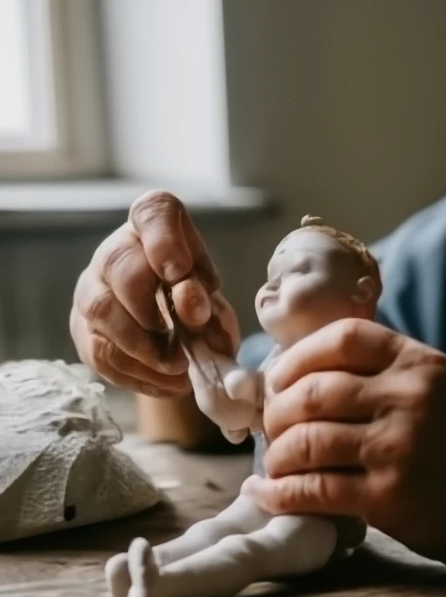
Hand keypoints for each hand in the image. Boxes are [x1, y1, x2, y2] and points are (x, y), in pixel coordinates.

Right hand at [69, 190, 239, 396]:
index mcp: (154, 226)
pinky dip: (136, 373)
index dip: (164, 241)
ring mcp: (91, 288)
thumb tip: (191, 310)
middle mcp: (115, 251)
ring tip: (179, 369)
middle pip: (119, 266)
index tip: (180, 272)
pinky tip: (166, 382)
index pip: (153, 213)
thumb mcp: (211, 293)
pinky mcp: (82, 328)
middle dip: (152, 308)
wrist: (170, 324)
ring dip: (142, 348)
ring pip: (101, 311)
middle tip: (182, 339)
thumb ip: (204, 296)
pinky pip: (98, 350)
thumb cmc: (194, 295)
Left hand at [241, 318, 445, 566]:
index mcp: (421, 363)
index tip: (279, 378)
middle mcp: (412, 398)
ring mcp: (400, 447)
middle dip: (278, 411)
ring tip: (274, 463)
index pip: (345, 337)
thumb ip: (380, 374)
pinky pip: (315, 489)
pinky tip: (267, 492)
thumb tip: (295, 374)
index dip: (299, 356)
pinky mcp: (389, 496)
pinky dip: (280, 492)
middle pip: (316, 391)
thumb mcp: (432, 391)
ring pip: (309, 440)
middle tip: (271, 427)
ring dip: (277, 454)